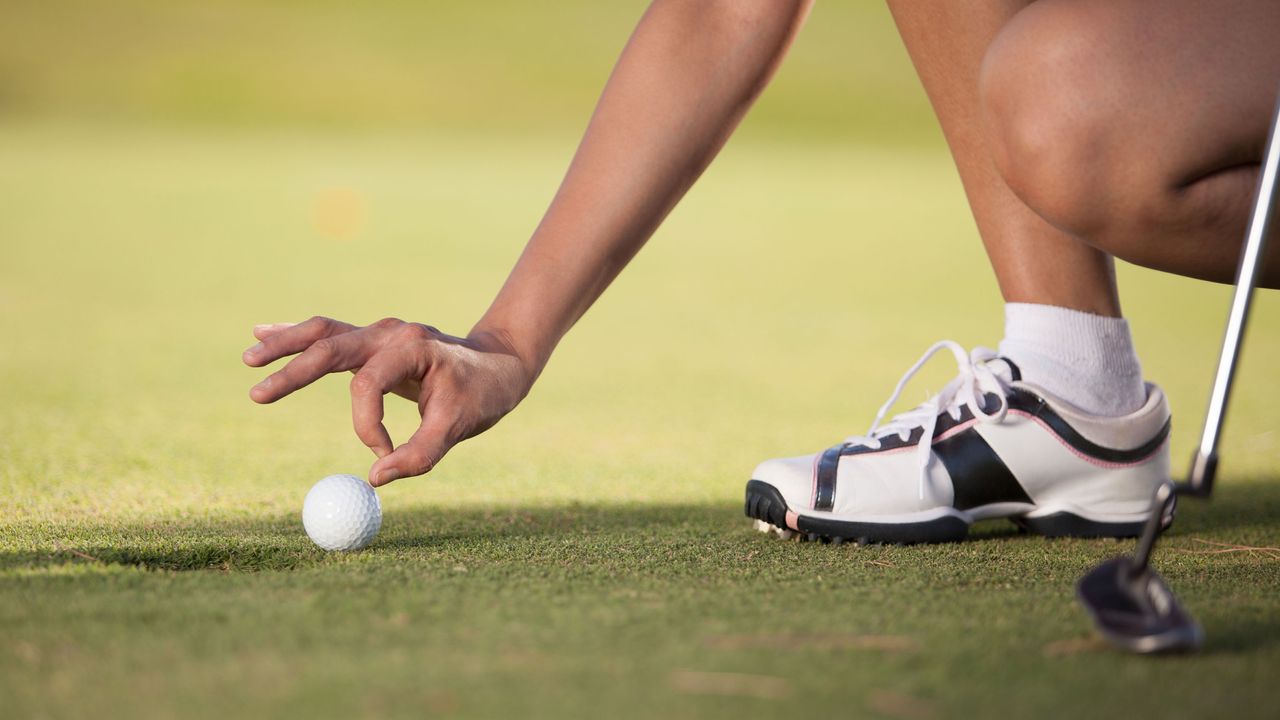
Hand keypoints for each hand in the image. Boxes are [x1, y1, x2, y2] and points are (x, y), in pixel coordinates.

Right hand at [243, 317, 532, 485]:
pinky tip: (262, 330)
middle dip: (293, 370)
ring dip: (285, 344)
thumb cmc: (481, 393)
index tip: (382, 456)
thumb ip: (420, 454)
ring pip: (323, 333)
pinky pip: (329, 335)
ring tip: (249, 357)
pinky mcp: (373, 341)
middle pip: (331, 345)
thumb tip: (374, 480)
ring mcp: (379, 333)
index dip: (367, 426)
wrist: (499, 362)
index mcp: (412, 348)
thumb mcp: (461, 426)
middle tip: (257, 394)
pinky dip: (297, 336)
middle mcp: (390, 333)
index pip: (368, 385)